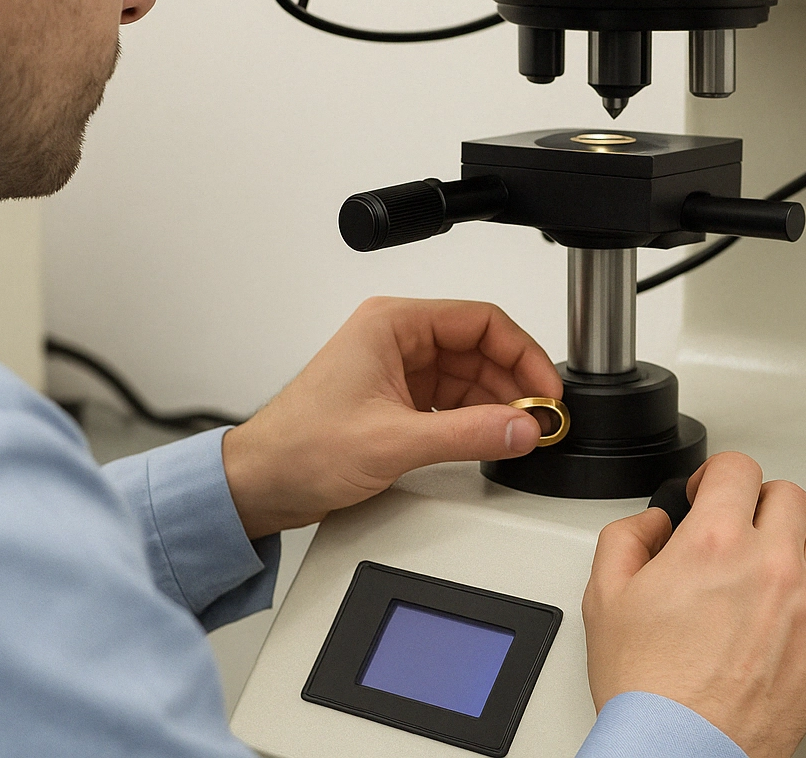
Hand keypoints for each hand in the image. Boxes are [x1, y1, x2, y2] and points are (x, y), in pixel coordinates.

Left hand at [221, 297, 561, 537]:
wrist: (259, 484)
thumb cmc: (298, 448)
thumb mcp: (394, 442)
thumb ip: (467, 434)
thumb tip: (522, 427)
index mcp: (392, 324)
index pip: (481, 321)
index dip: (523, 353)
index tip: (546, 389)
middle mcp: (396, 340)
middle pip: (480, 348)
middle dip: (515, 383)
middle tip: (541, 419)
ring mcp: (396, 371)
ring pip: (470, 377)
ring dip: (498, 404)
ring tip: (522, 433)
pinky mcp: (396, 402)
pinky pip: (452, 402)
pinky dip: (476, 420)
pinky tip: (492, 439)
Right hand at [581, 453, 805, 757]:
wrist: (684, 749)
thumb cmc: (649, 689)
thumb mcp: (605, 597)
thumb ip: (626, 538)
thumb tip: (652, 523)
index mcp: (714, 543)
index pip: (738, 467)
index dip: (717, 476)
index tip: (710, 494)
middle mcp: (770, 563)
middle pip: (786, 494)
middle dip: (756, 503)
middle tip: (738, 528)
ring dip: (798, 534)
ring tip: (773, 556)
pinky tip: (804, 592)